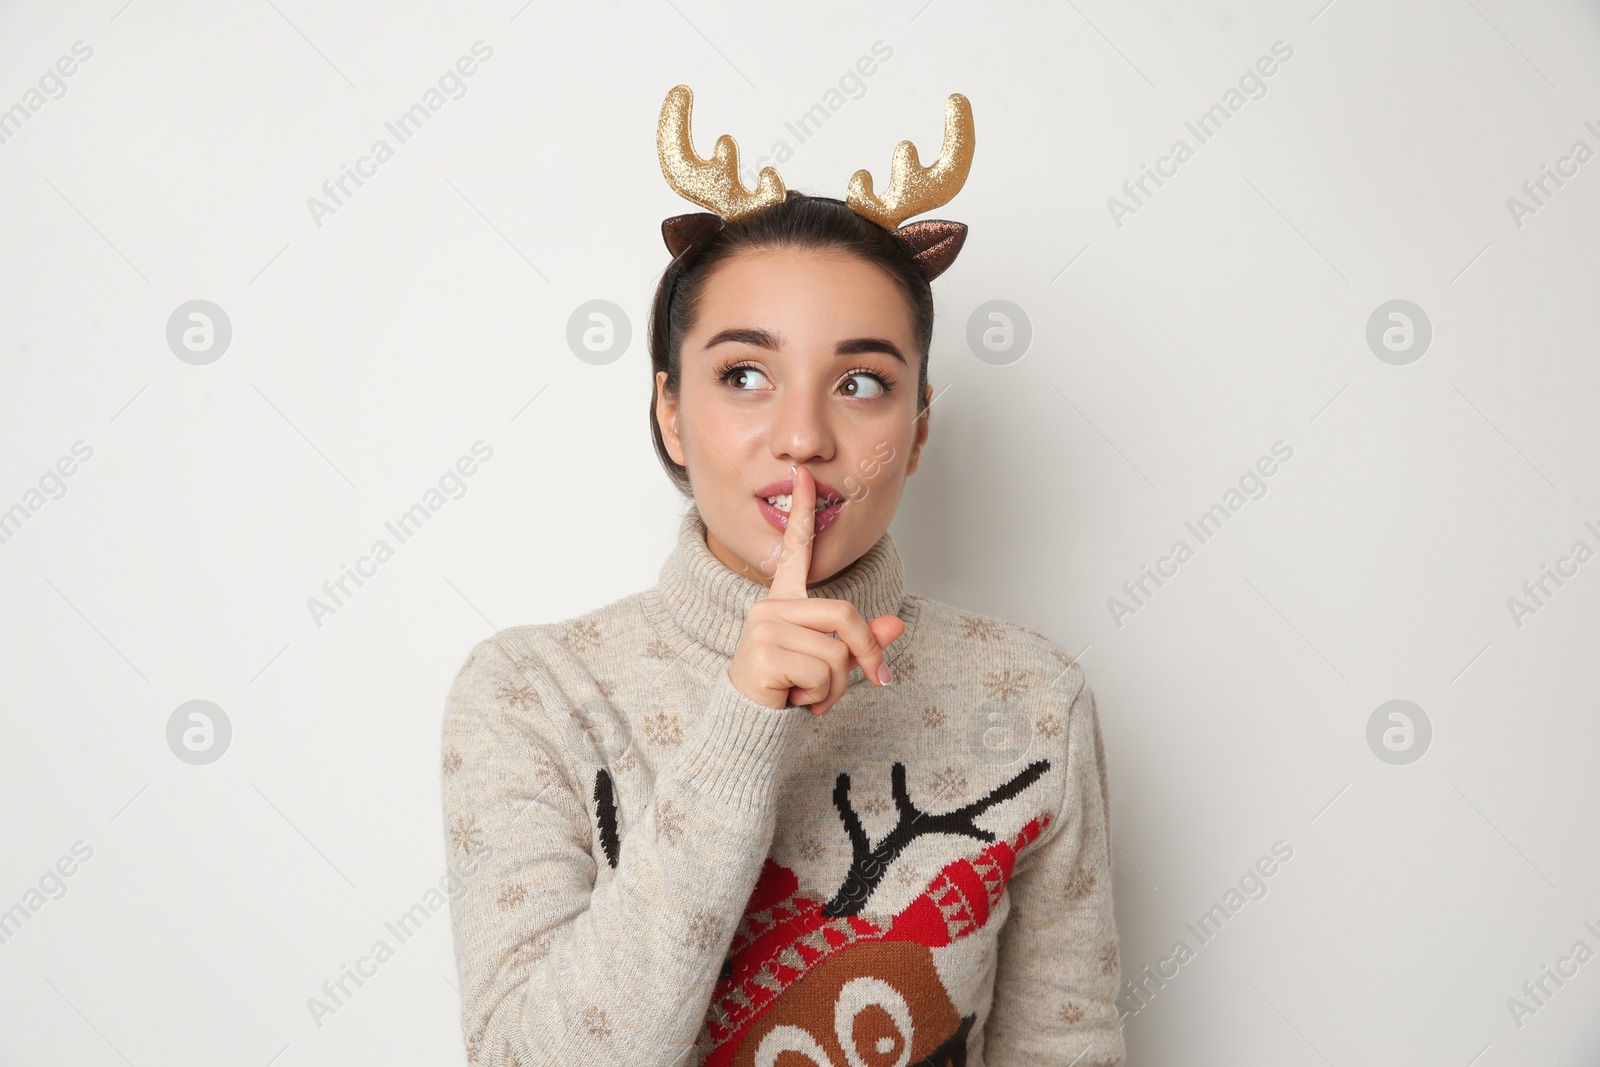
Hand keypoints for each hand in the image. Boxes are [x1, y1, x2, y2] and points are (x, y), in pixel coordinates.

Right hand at [727, 462, 905, 715]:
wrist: (749, 724)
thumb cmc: (787, 688)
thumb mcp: (832, 662)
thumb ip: (863, 641)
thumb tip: (898, 625)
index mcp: (785, 602)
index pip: (796, 550)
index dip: (802, 512)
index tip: (803, 473)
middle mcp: (771, 606)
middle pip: (844, 614)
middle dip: (865, 653)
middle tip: (869, 681)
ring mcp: (765, 626)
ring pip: (837, 651)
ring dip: (837, 685)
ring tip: (812, 695)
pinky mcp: (763, 652)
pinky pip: (822, 671)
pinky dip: (822, 695)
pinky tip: (798, 700)